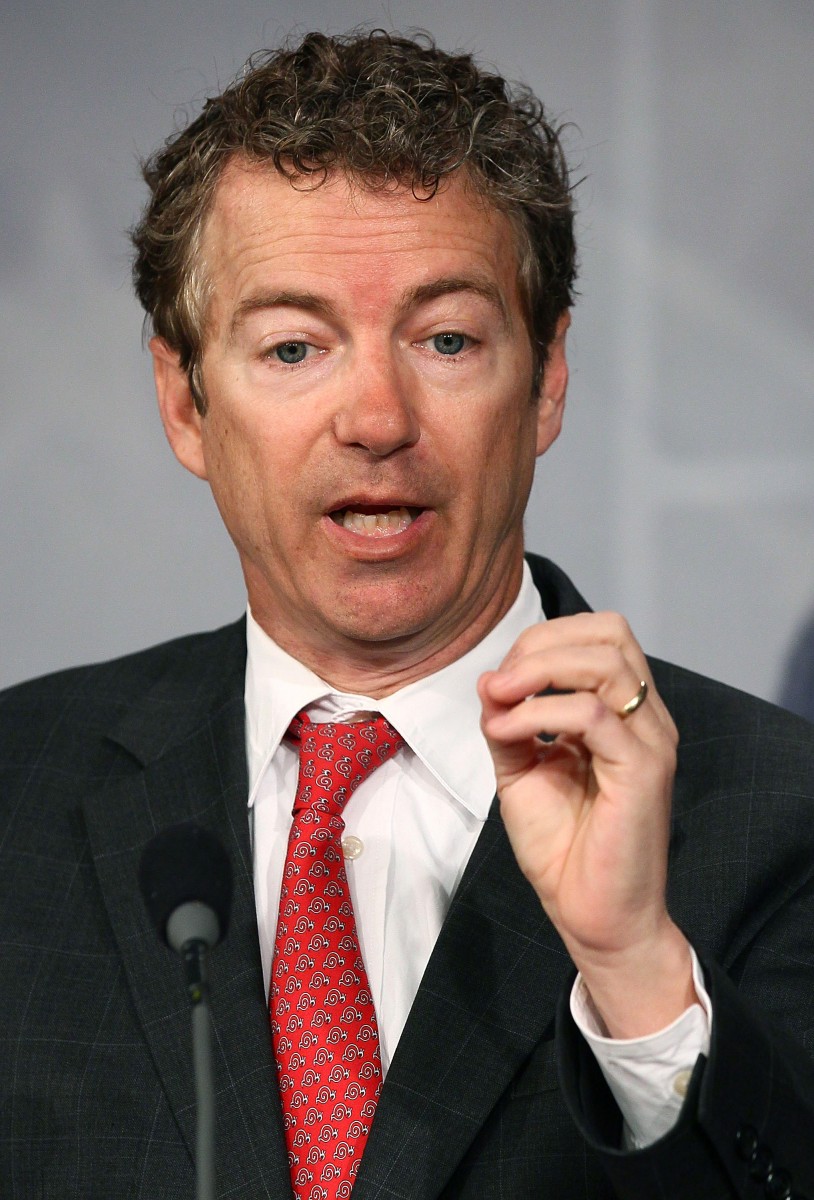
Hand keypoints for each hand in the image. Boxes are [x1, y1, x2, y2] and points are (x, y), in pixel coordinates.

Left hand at [478, 612, 695, 1037]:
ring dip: (538, 670)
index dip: (541, 641)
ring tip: (499, 700)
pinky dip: (540, 713)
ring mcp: (649, 740)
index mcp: (623, 712)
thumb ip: (508, 723)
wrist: (593, 917)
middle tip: (498, 685)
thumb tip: (488, 679)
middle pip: (608, 632)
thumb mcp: (521, 771)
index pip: (598, 634)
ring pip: (605, 661)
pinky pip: (592, 714)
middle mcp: (645, 718)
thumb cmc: (564, 849)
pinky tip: (509, 734)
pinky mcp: (642, 769)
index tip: (497, 681)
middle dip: (540, 645)